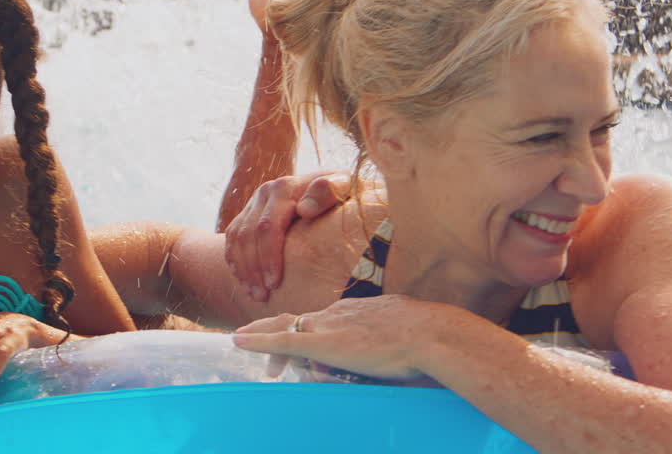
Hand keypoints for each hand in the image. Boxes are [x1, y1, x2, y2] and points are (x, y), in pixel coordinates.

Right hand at [225, 172, 347, 300]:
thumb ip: (330, 191)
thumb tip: (304, 209)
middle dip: (254, 269)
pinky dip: (235, 262)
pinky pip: (232, 238)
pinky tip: (244, 282)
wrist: (337, 185)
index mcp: (285, 188)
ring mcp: (255, 202)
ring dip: (244, 270)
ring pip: (237, 238)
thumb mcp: (345, 188)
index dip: (268, 258)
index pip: (268, 227)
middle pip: (248, 235)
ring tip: (256, 296)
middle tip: (263, 297)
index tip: (275, 284)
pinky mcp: (249, 212)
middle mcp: (265, 192)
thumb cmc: (344, 194)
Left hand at [233, 296, 454, 381]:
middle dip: (273, 330)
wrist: (433, 334)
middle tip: (252, 337)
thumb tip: (398, 359)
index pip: (321, 319)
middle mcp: (338, 314)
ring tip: (241, 339)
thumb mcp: (406, 338)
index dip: (304, 328)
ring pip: (286, 329)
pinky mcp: (324, 343)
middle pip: (297, 320)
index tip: (296, 336)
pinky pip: (283, 342)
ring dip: (264, 338)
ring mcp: (329, 327)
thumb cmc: (431, 340)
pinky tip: (238, 341)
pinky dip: (259, 342)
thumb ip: (393, 343)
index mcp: (357, 312)